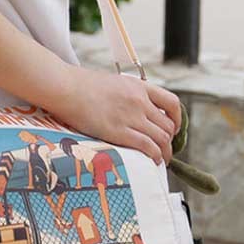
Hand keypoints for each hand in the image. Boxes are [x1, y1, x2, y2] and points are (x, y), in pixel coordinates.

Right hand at [48, 66, 181, 165]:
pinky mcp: (119, 131)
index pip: (171, 103)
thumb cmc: (81, 85)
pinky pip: (148, 147)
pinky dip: (155, 156)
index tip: (174, 128)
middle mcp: (139, 101)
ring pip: (162, 138)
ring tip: (160, 159)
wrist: (66, 87)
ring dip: (164, 152)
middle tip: (164, 149)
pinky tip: (153, 160)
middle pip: (168, 125)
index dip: (177, 119)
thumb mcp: (113, 83)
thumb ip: (127, 94)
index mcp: (138, 86)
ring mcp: (131, 116)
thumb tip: (132, 109)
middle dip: (169, 140)